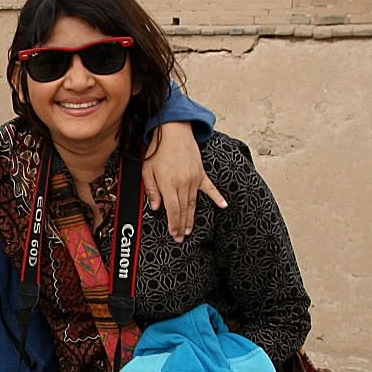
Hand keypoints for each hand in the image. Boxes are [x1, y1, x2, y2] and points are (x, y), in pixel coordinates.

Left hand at [143, 121, 226, 241]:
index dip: (174, 224)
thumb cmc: (157, 151)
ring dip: (192, 217)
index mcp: (169, 184)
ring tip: (190, 230)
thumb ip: (151, 190)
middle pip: (183, 210)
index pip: (172, 210)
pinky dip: (217, 197)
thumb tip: (156, 207)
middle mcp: (183, 184)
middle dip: (182, 225)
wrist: (173, 132)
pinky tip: (224, 206)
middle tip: (181, 238)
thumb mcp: (147, 171)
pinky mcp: (201, 173)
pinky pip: (210, 188)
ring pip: (194, 203)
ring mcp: (194, 179)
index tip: (174, 234)